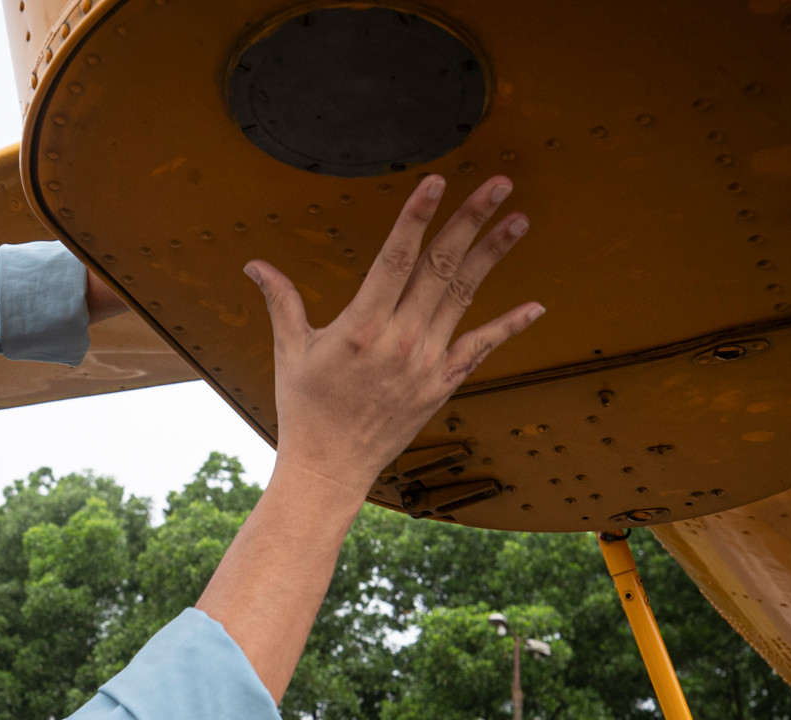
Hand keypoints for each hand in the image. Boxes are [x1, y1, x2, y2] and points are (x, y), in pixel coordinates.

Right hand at [244, 175, 542, 499]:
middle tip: (497, 184)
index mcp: (361, 328)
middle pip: (441, 268)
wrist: (330, 467)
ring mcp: (427, 363)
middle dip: (471, 221)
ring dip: (493, 255)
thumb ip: (281, 300)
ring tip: (518, 220)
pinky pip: (481, 348)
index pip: (396, 259)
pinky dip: (509, 326)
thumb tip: (254, 264)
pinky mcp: (442, 384)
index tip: (436, 182)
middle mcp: (400, 342)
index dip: (417, 217)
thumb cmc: (306, 409)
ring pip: (464, 296)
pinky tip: (535, 306)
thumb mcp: (290, 351)